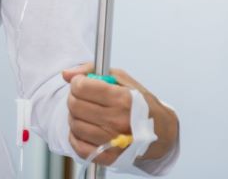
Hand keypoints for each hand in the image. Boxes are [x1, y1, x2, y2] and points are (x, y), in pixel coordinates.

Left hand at [62, 63, 179, 165]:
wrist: (161, 131)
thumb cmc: (140, 103)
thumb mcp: (121, 78)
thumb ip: (91, 70)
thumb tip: (67, 74)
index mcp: (122, 99)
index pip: (82, 87)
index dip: (77, 82)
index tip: (82, 83)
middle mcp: (118, 121)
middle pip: (75, 105)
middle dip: (74, 97)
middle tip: (83, 97)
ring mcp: (113, 141)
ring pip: (75, 124)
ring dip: (75, 116)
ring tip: (86, 113)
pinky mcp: (109, 157)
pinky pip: (78, 146)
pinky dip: (76, 136)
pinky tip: (85, 128)